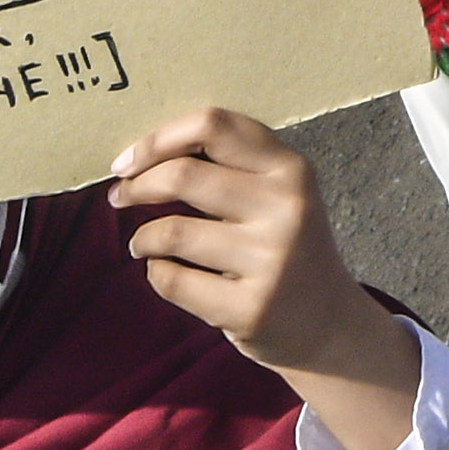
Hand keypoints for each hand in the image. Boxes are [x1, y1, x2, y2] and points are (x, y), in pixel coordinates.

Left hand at [112, 108, 423, 449]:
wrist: (328, 324)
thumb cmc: (286, 246)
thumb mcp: (279, 194)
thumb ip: (231, 166)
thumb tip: (145, 154)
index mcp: (290, 169)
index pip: (213, 125)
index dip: (159, 139)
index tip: (128, 160)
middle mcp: (286, 208)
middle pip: (183, 175)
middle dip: (137, 186)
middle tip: (120, 197)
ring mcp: (271, 260)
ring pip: (172, 232)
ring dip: (143, 237)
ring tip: (142, 244)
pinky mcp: (251, 309)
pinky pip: (173, 281)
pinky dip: (156, 273)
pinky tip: (166, 272)